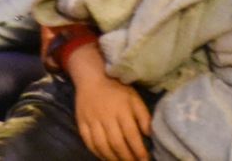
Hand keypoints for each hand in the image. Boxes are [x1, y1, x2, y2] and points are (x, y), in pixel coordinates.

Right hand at [69, 43, 150, 160]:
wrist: (92, 78)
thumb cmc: (117, 89)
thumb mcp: (134, 98)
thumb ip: (143, 116)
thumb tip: (149, 135)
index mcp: (122, 109)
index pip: (131, 134)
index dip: (138, 150)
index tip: (144, 160)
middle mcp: (106, 116)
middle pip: (116, 143)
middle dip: (126, 158)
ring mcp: (92, 121)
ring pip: (102, 145)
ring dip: (112, 158)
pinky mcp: (82, 123)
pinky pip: (89, 143)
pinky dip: (98, 153)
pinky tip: (106, 158)